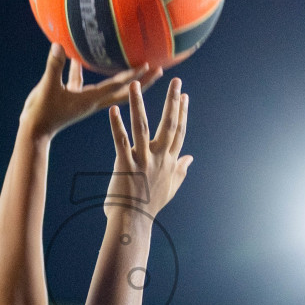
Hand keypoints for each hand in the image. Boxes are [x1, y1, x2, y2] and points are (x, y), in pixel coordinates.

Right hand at [19, 43, 161, 137]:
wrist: (34, 132)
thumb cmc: (42, 113)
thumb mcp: (47, 88)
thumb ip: (54, 67)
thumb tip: (59, 46)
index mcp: (91, 100)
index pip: (117, 86)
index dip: (133, 76)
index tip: (149, 66)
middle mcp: (93, 101)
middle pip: (124, 90)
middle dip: (142, 81)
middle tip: (159, 69)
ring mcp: (84, 100)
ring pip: (107, 86)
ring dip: (120, 76)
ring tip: (131, 63)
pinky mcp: (73, 98)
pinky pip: (80, 81)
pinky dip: (80, 68)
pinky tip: (77, 56)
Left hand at [107, 77, 190, 215]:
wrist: (133, 223)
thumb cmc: (149, 207)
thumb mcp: (171, 188)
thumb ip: (181, 170)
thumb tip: (190, 158)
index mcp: (170, 162)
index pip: (179, 132)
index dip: (182, 113)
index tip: (184, 95)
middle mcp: (159, 158)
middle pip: (168, 125)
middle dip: (172, 101)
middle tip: (175, 80)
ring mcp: (143, 161)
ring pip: (142, 128)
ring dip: (139, 104)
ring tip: (135, 85)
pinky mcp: (125, 165)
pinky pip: (120, 141)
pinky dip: (117, 125)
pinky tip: (114, 110)